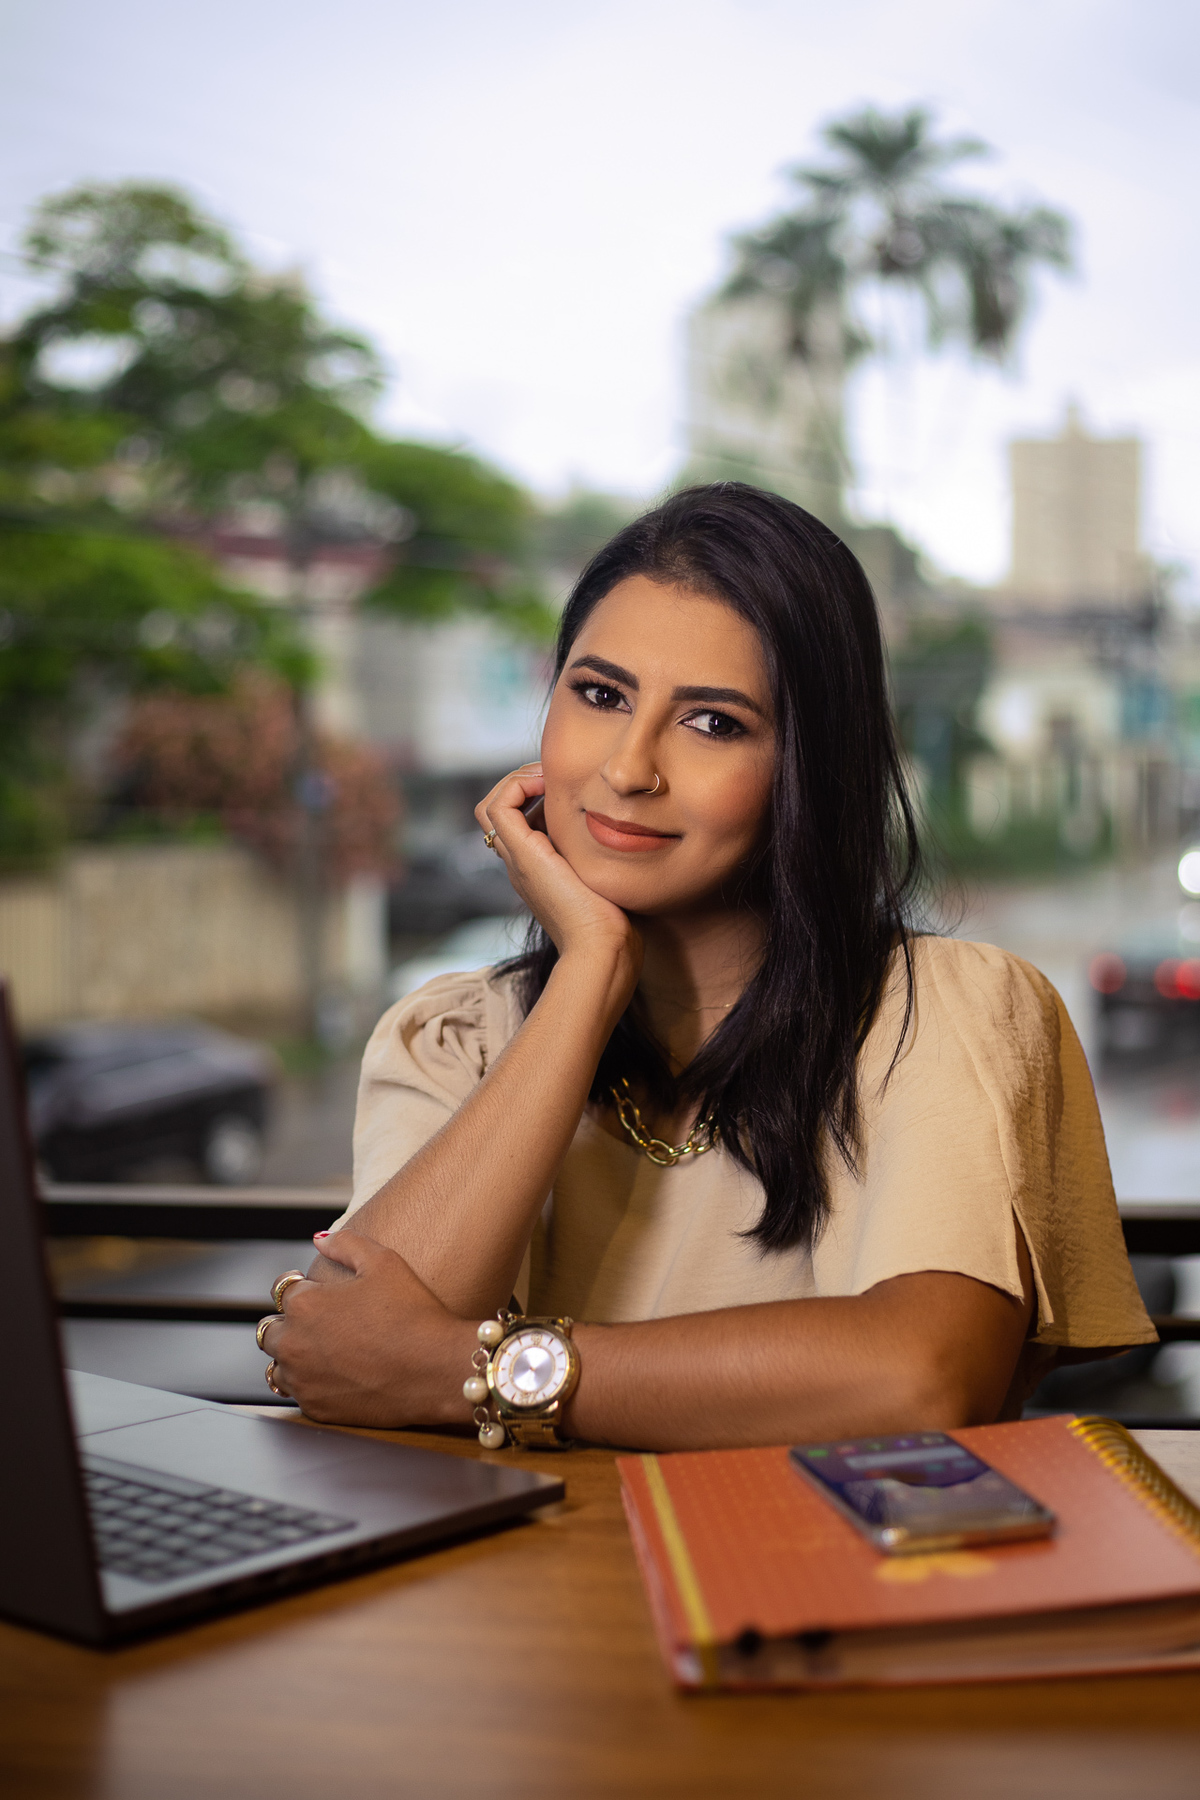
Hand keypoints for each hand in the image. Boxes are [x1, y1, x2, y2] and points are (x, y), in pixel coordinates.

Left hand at [260, 1231, 474, 1427]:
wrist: (436, 1370)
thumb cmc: (413, 1313)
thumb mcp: (384, 1262)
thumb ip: (345, 1243)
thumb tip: (319, 1239)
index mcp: (304, 1305)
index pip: (282, 1290)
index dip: (302, 1287)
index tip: (319, 1292)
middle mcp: (293, 1344)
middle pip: (271, 1331)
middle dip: (291, 1324)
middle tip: (322, 1323)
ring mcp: (302, 1381)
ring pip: (278, 1366)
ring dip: (293, 1357)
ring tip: (324, 1352)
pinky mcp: (316, 1409)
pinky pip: (299, 1394)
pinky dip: (311, 1385)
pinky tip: (338, 1376)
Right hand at [475, 761, 640, 982]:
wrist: (603, 949)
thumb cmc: (617, 925)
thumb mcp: (612, 881)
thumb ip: (611, 859)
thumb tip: (631, 836)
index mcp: (540, 870)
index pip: (523, 821)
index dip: (540, 795)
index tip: (571, 788)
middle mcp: (523, 864)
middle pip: (502, 812)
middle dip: (527, 782)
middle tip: (559, 777)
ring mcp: (518, 860)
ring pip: (491, 806)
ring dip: (518, 780)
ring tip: (550, 776)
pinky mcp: (522, 854)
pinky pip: (497, 807)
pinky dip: (517, 785)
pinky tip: (551, 785)